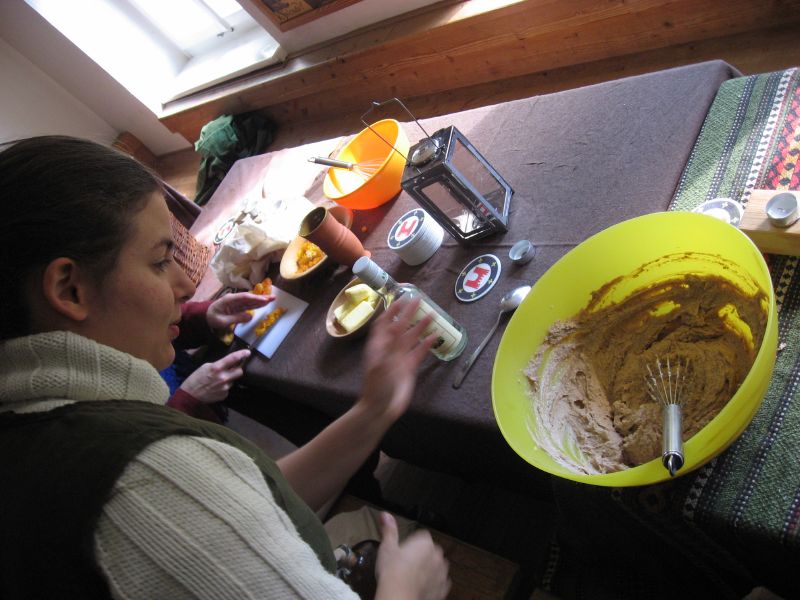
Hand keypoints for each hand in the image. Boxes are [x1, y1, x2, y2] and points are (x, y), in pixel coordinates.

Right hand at [178, 349, 250, 402]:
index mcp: (217, 368)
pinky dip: (224, 386)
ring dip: (229, 378)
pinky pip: (228, 388)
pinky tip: (216, 387)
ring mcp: (225, 387)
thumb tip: (229, 363)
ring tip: (218, 380)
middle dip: (237, 369)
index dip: (241, 354)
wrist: (190, 395)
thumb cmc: (195, 379)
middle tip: (231, 369)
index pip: (233, 359)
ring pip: (233, 380)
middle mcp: (223, 378)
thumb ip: (218, 364)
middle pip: (240, 371)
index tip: (247, 352)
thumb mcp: (205, 367)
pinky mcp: (224, 395)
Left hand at [207, 292, 271, 332]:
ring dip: (261, 300)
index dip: (255, 298)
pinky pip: (248, 305)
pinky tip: (263, 304)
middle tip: (273, 297)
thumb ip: (236, 318)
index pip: (244, 297)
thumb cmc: (212, 318)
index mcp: (229, 300)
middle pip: (250, 297)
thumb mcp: (222, 321)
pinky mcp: (237, 307)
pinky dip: (256, 305)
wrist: (205, 317)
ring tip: (271, 299)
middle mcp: (234, 299)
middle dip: (261, 297)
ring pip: (250, 301)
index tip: (264, 300)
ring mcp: (236, 303)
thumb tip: (250, 316)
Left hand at [360, 297, 435, 421]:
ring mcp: (400, 357)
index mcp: (379, 345)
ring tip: (432, 314)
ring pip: (412, 337)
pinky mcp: (410, 367)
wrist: (381, 408)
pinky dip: (427, 344)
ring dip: (421, 326)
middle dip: (409, 313)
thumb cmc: (377, 386)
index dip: (392, 310)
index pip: (384, 322)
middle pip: (400, 326)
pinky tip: (435, 336)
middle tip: (419, 300)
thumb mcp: (381, 365)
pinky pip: (419, 352)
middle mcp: (389, 348)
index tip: (401, 298)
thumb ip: (390, 346)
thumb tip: (397, 327)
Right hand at [375, 512, 449, 599]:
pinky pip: (438, 583)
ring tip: (411, 577)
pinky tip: (419, 586)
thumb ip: (389, 529)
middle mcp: (437, 555)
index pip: (420, 537)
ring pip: (435, 567)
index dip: (410, 544)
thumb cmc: (392, 571)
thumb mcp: (387, 547)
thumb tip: (385, 514)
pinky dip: (431, 584)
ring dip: (427, 570)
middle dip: (420, 556)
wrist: (398, 597)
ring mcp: (442, 573)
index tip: (402, 552)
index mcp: (425, 542)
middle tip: (404, 565)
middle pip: (429, 551)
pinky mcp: (442, 589)